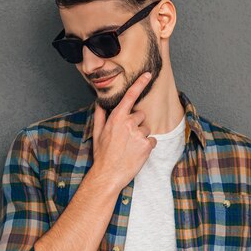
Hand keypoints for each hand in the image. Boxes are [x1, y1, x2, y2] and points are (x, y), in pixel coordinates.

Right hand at [91, 72, 156, 190]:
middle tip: (126, 138)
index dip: (140, 83)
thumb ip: (100, 115)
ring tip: (130, 148)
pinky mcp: (147, 145)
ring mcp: (139, 134)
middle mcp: (129, 123)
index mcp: (116, 117)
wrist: (108, 175)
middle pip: (141, 115)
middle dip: (136, 124)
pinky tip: (137, 153)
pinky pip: (152, 141)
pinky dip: (147, 146)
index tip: (149, 75)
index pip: (130, 96)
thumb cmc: (102, 155)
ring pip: (146, 129)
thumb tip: (100, 103)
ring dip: (141, 136)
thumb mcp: (97, 133)